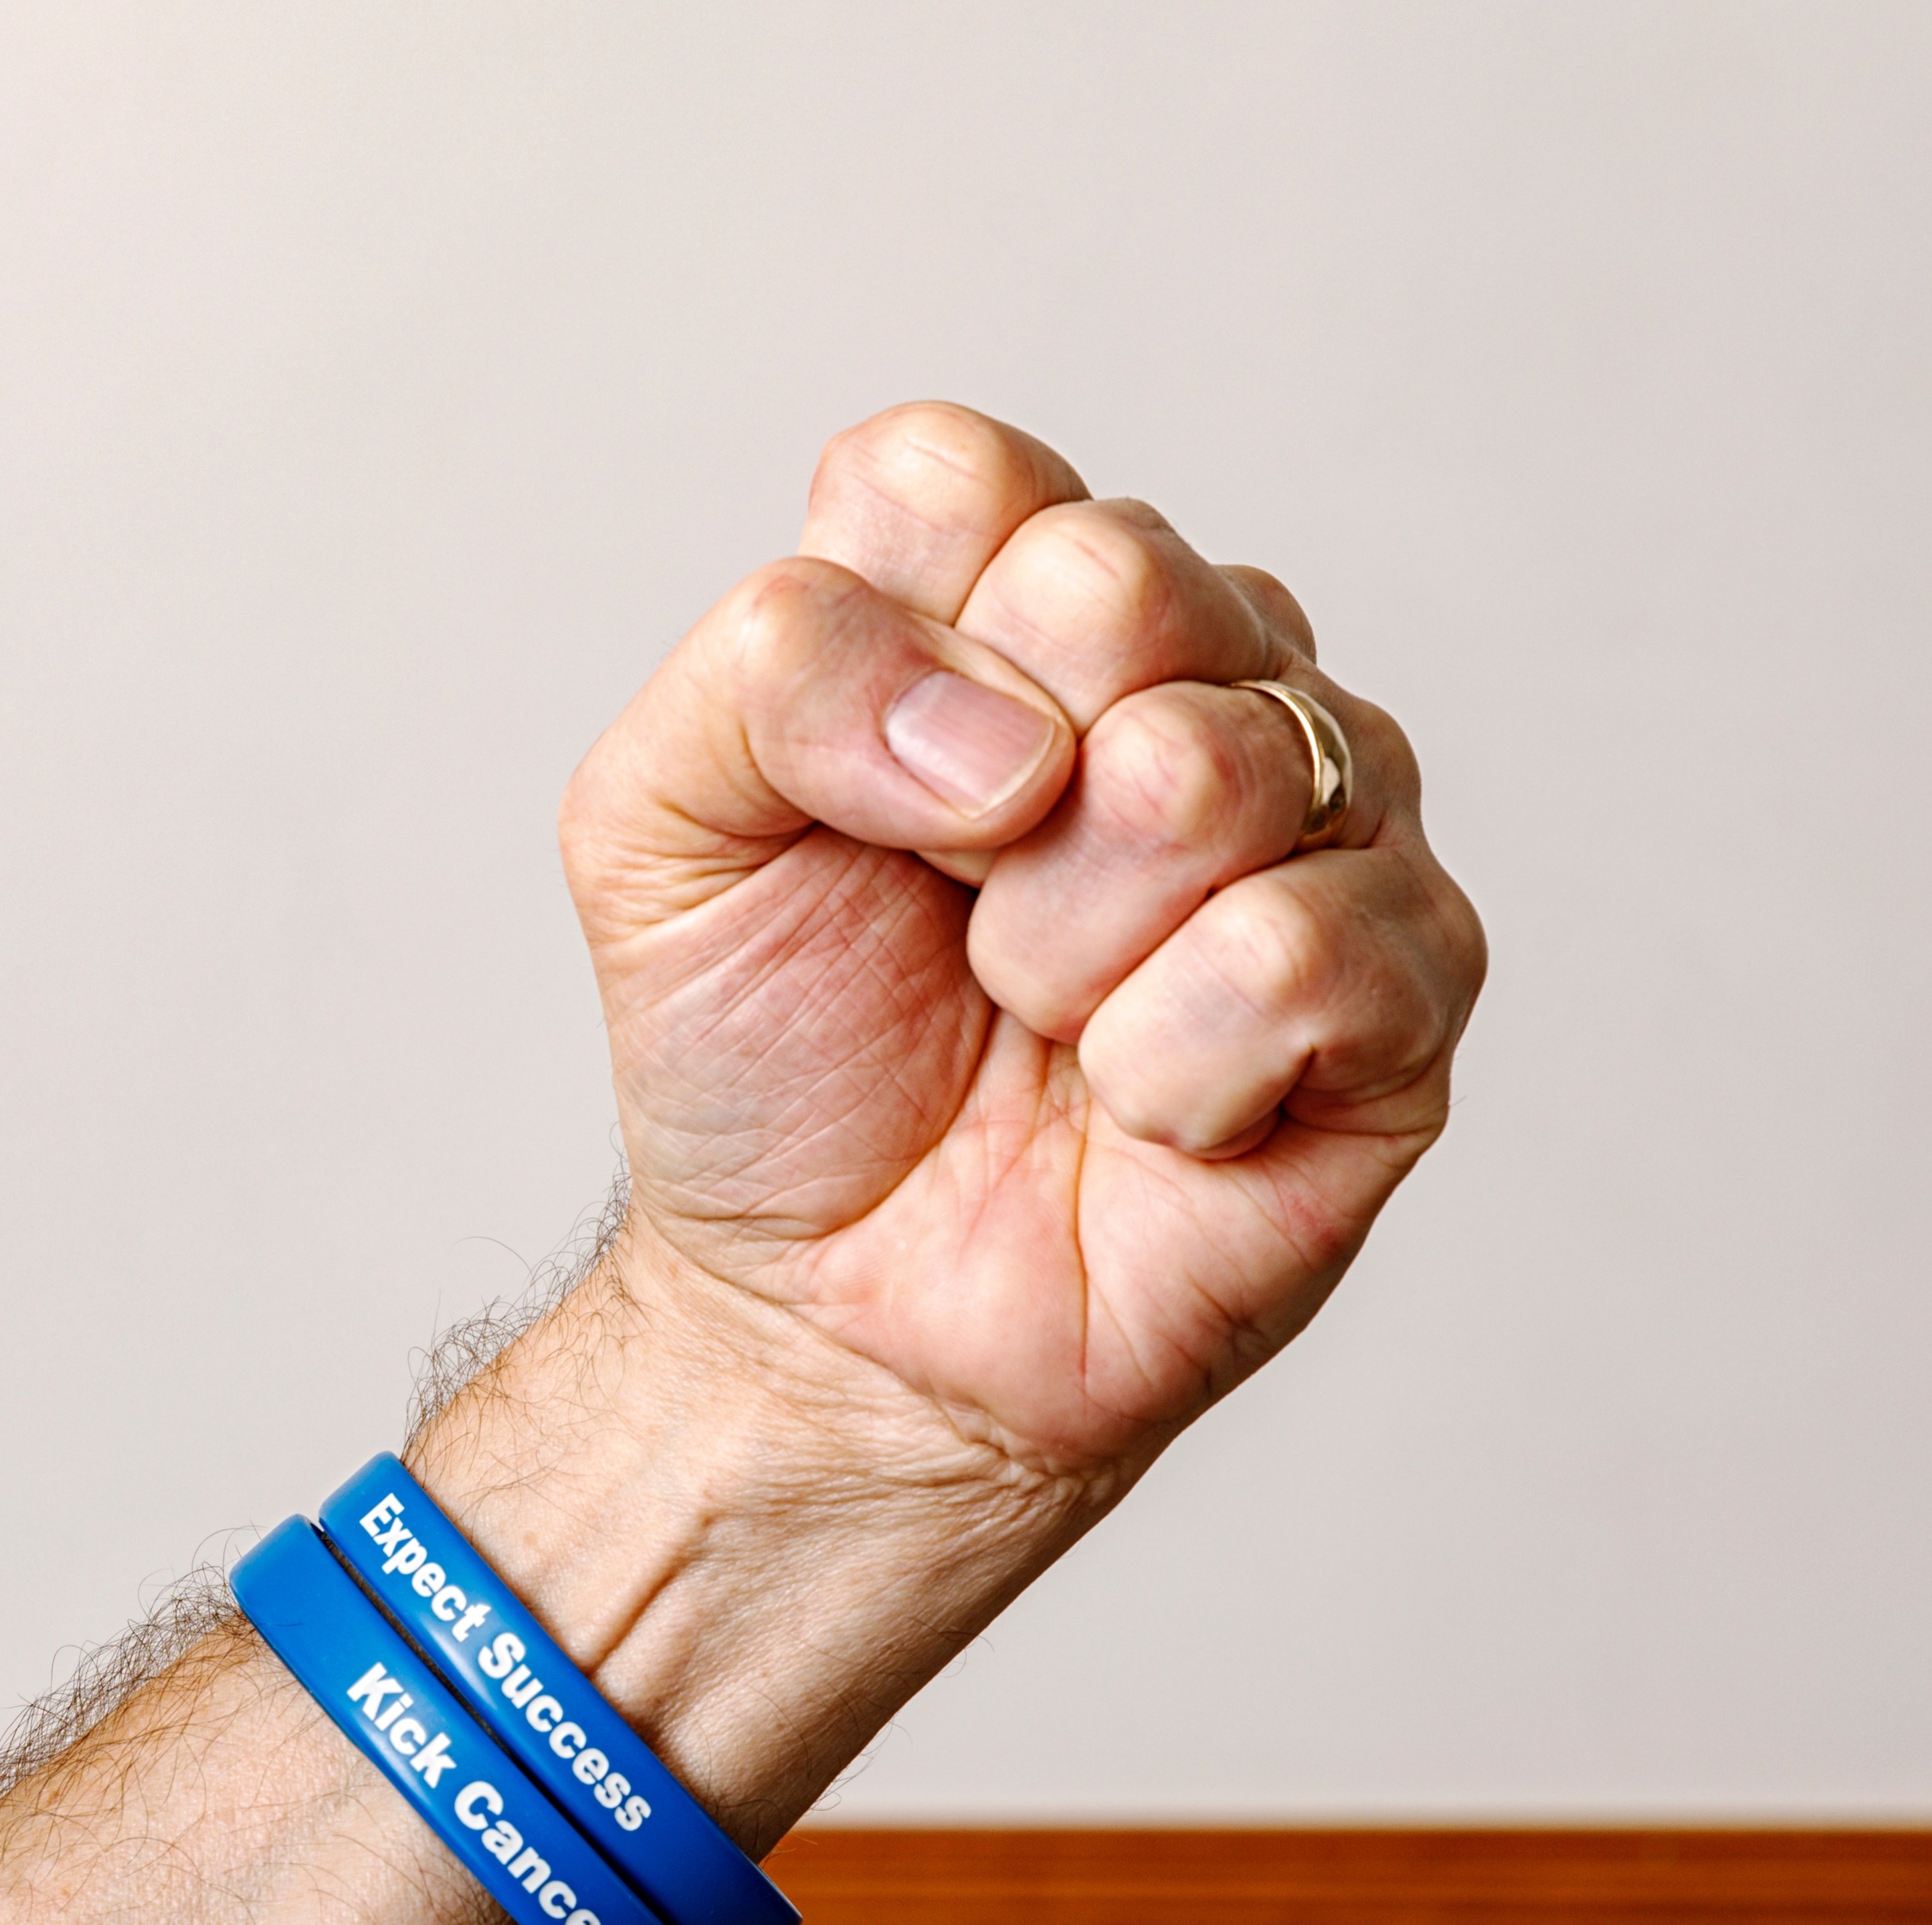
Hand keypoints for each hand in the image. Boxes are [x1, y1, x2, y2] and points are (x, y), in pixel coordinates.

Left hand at [558, 404, 1484, 1482]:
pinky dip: (1169, 1066)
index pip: (960, 479)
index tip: (848, 804)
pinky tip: (1142, 1107)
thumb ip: (763, 673)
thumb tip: (1009, 730)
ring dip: (1059, 941)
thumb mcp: (654, 833)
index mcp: (1002, 596)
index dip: (875, 652)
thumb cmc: (772, 1060)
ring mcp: (1321, 812)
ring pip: (1209, 764)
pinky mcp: (1408, 980)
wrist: (829, 1308)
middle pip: (1113, 579)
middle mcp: (1189, 664)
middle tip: (954, 915)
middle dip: (976, 798)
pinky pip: (1300, 951)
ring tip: (1038, 1018)